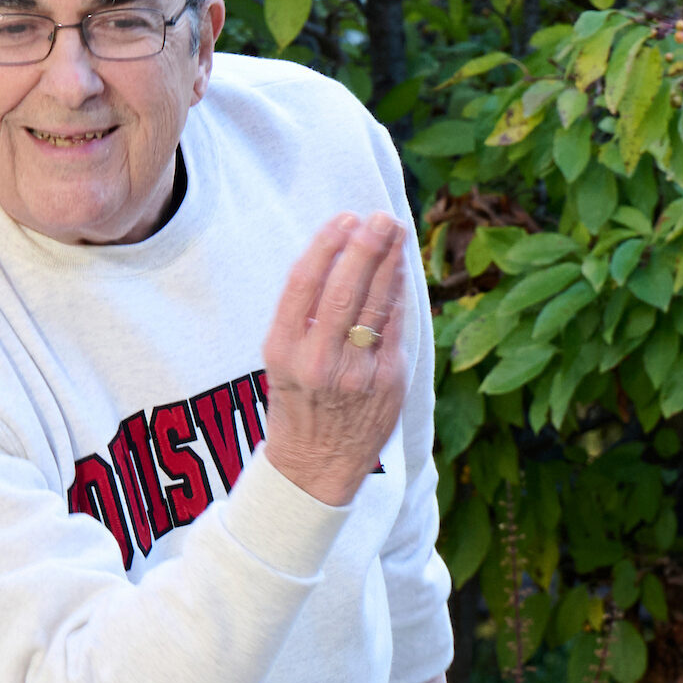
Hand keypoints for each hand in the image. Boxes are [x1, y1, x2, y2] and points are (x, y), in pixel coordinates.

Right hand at [259, 212, 416, 506]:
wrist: (317, 466)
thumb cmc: (298, 400)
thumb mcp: (283, 358)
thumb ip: (305, 315)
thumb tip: (342, 256)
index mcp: (284, 351)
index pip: (305, 285)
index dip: (327, 246)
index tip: (343, 219)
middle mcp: (319, 362)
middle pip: (345, 290)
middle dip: (366, 247)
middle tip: (380, 216)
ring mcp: (357, 374)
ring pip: (376, 306)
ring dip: (389, 264)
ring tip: (395, 231)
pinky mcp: (388, 383)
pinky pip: (396, 328)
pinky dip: (399, 295)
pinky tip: (400, 271)